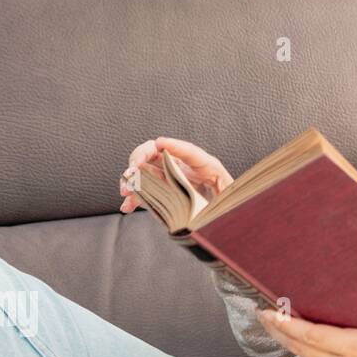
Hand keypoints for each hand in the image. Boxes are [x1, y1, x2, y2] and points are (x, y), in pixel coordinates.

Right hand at [119, 136, 234, 212]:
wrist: (226, 213)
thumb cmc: (229, 202)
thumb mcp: (230, 197)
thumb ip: (225, 194)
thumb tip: (216, 197)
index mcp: (206, 166)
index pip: (189, 151)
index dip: (173, 145)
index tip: (159, 142)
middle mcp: (185, 168)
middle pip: (157, 153)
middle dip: (140, 158)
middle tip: (131, 171)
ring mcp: (172, 177)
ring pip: (146, 170)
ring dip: (132, 178)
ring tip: (125, 190)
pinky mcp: (163, 190)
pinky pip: (145, 190)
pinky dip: (134, 197)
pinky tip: (127, 206)